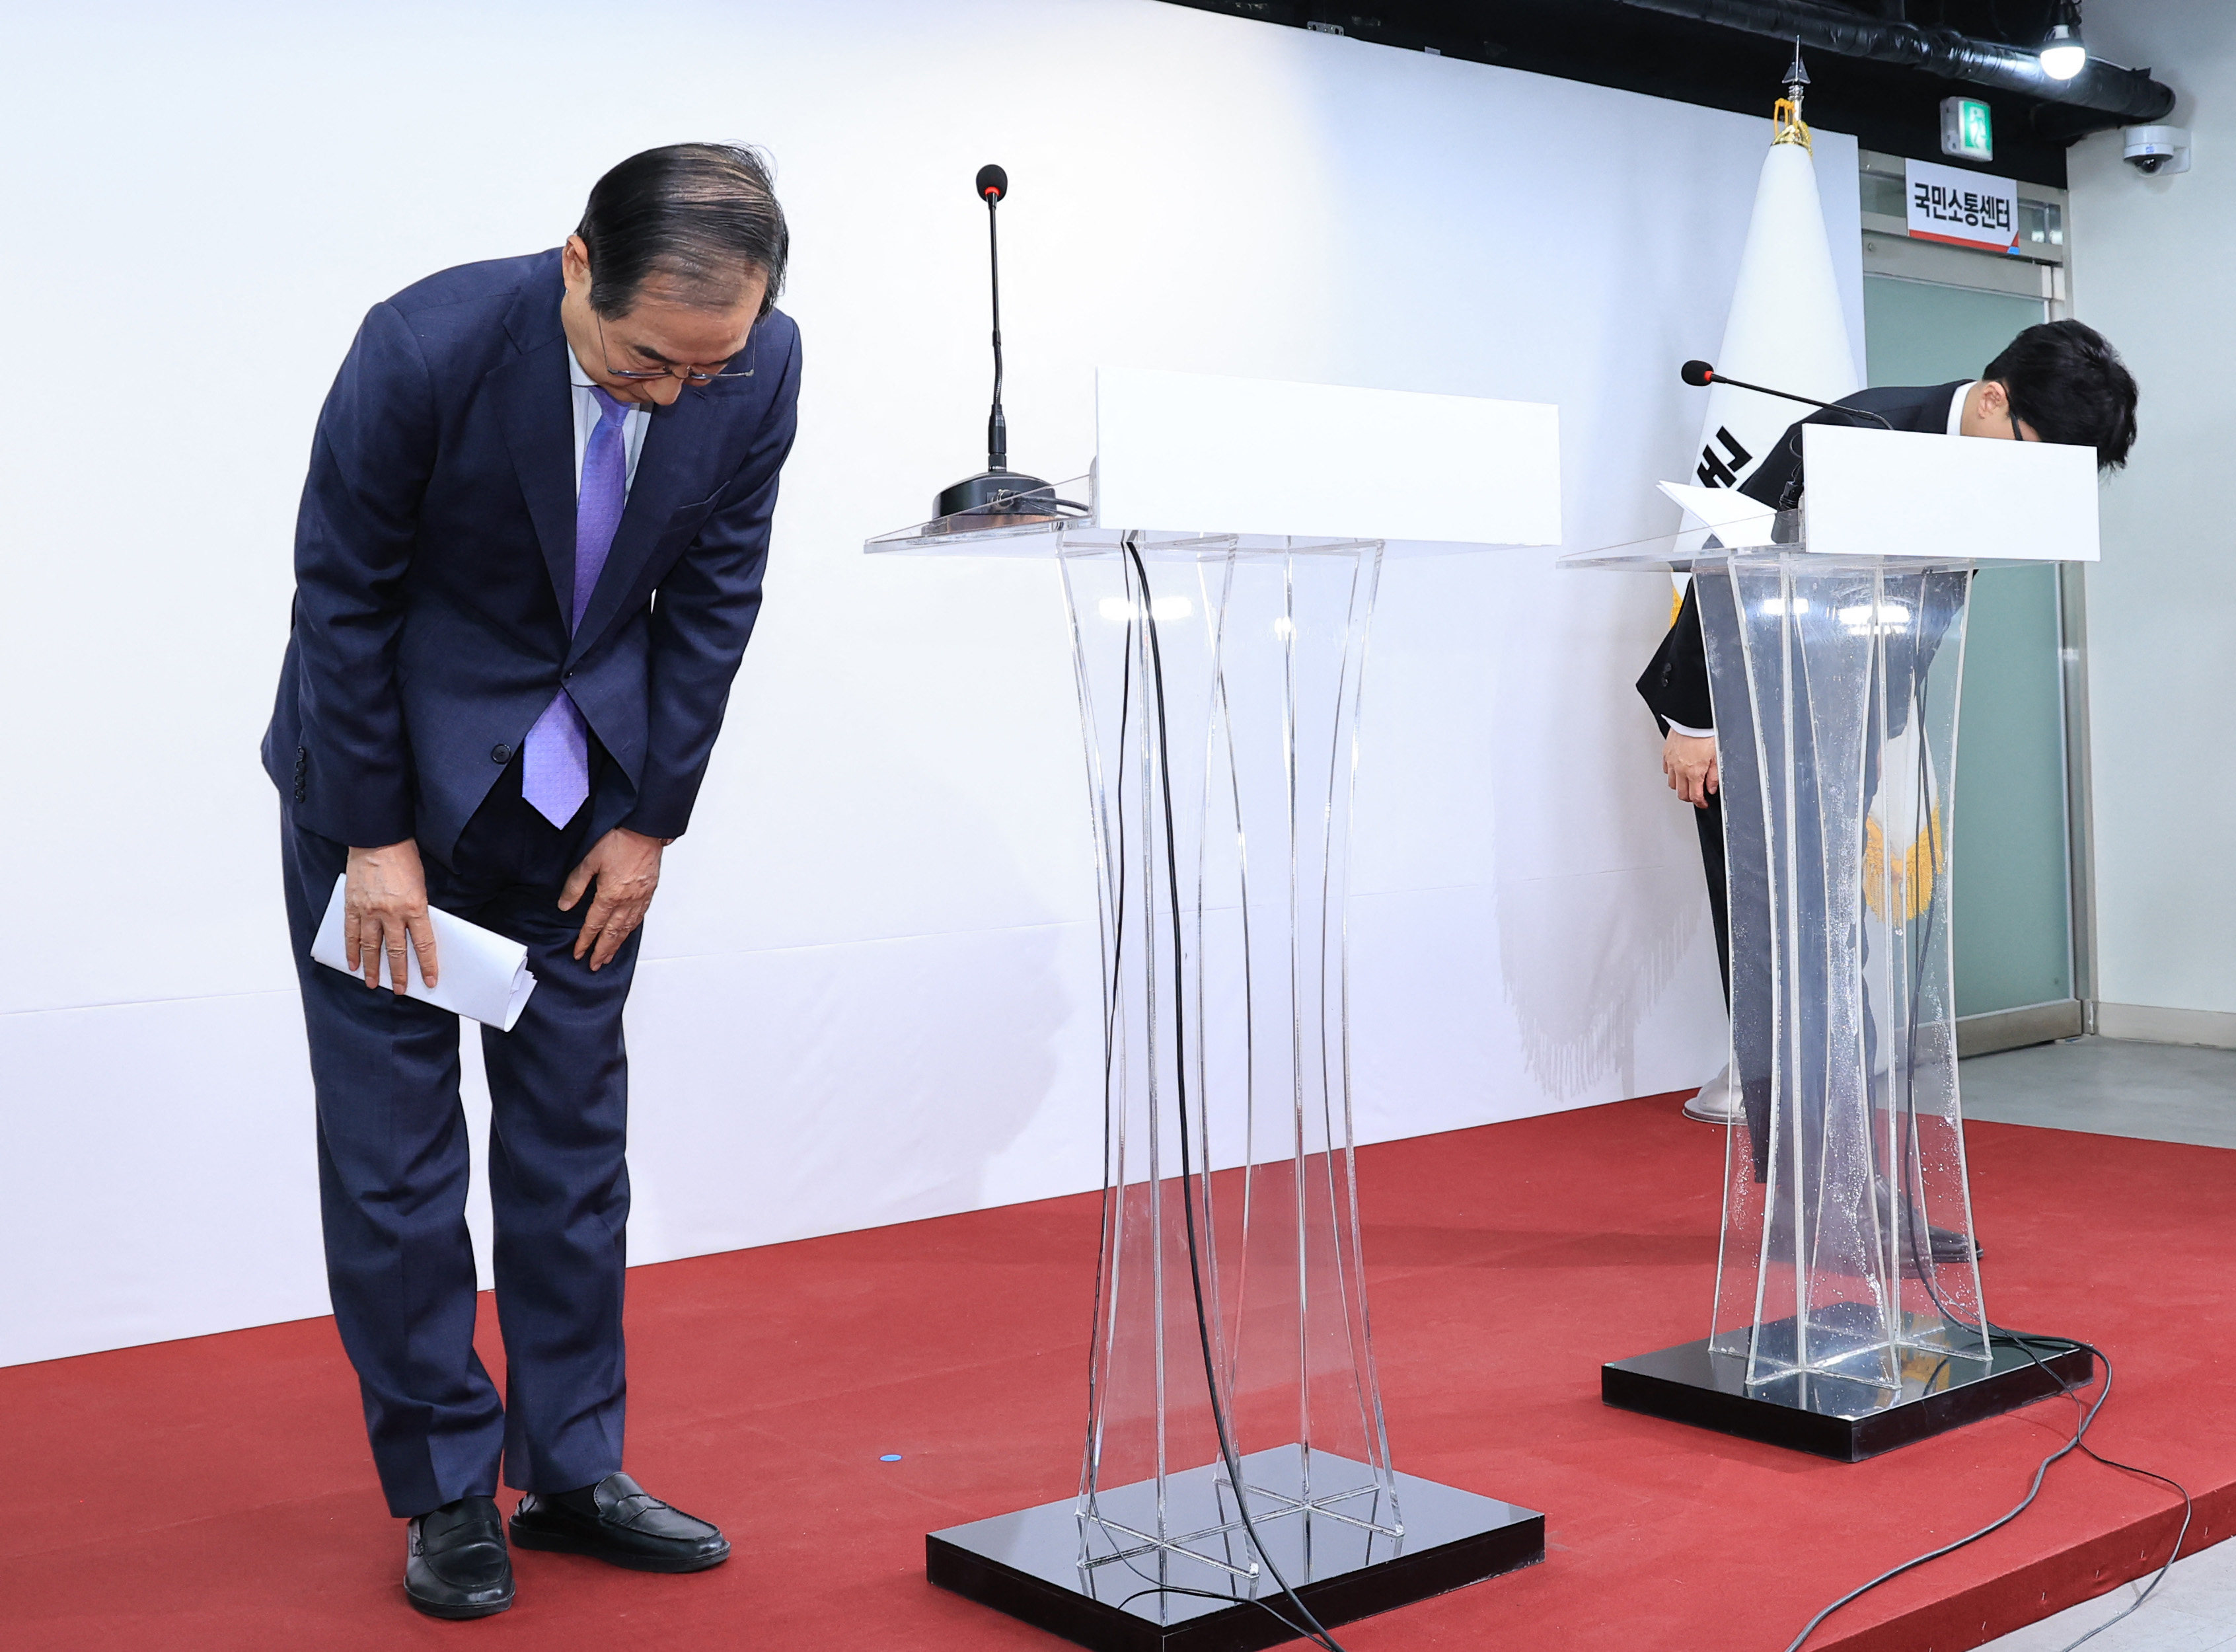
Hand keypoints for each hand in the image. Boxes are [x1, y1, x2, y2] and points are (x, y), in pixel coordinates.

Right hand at [345, 839, 436, 991]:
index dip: (428, 965)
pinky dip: (352, 951)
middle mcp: (392, 913)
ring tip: (374, 984)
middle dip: (400, 974)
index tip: (430, 980)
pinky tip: (353, 964)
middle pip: (397, 951)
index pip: (423, 944)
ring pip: (371, 947)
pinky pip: (351, 934)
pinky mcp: (352, 906)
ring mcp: (370, 911)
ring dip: (373, 968)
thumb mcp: (421, 885)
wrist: (377, 838)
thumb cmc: (404, 858)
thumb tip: (418, 932)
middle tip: (400, 990)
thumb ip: (419, 909)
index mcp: (415, 907)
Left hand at [558, 827, 666, 971]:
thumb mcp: (589, 860)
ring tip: (609, 956)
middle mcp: (627, 901)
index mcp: (610, 894)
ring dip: (617, 945)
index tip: (579, 953)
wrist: (645, 831)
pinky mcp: (649, 892)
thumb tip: (564, 905)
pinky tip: (627, 934)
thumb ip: (575, 885)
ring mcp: (640, 898)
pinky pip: (639, 918)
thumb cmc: (619, 841)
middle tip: (595, 964)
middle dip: (602, 950)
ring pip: (628, 928)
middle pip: (613, 933)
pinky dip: (631, 930)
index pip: (594, 924)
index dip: (586, 941)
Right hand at [1663, 730, 1718, 808]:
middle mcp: (1680, 769)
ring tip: (1688, 782)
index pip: (1694, 796)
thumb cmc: (1705, 734)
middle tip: (1697, 795)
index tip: (1703, 803)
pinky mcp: (1666, 754)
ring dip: (1680, 786)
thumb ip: (1714, 776)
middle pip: (1681, 793)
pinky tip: (1679, 770)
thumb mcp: (1716, 757)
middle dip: (1690, 797)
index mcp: (1694, 772)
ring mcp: (1671, 762)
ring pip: (1672, 783)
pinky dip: (1672, 773)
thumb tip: (1711, 789)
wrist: (1693, 719)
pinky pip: (1666, 770)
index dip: (1700, 803)